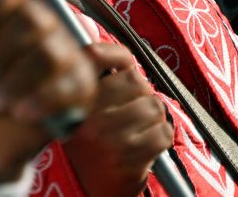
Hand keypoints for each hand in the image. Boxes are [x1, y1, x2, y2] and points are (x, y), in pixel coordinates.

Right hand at [63, 43, 173, 196]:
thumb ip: (97, 83)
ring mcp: (110, 137)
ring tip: (139, 129)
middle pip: (136, 81)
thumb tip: (124, 57)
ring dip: (153, 119)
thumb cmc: (88, 146)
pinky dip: (160, 138)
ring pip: (154, 107)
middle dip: (142, 94)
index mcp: (74, 99)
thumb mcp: (79, 110)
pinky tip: (145, 145)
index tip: (125, 62)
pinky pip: (163, 133)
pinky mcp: (130, 157)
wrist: (87, 189)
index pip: (97, 56)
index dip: (117, 55)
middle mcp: (89, 116)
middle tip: (134, 108)